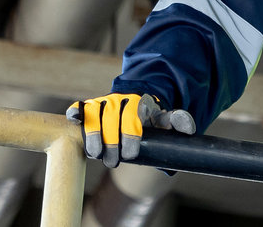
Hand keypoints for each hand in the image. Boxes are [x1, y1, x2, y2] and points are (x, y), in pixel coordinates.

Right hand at [65, 93, 195, 167]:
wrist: (138, 102)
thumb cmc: (151, 117)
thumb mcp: (165, 120)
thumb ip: (177, 121)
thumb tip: (188, 126)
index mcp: (140, 102)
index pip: (133, 117)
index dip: (130, 135)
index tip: (130, 155)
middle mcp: (120, 100)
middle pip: (112, 119)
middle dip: (111, 142)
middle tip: (113, 163)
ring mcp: (104, 102)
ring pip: (94, 115)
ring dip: (93, 135)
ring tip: (96, 155)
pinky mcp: (90, 107)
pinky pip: (81, 107)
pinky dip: (76, 112)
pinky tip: (74, 121)